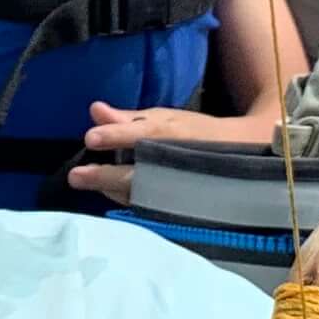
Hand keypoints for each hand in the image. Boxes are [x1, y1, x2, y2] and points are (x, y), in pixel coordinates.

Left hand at [67, 101, 276, 198]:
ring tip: (87, 183)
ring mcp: (177, 188)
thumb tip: (95, 110)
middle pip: (136, 172)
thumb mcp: (165, 118)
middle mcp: (173, 162)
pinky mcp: (179, 208)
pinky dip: (127, 202)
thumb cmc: (195, 133)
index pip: (140, 135)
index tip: (90, 138)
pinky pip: (149, 208)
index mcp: (171, 134)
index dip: (115, 136)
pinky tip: (111, 196)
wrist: (242, 155)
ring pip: (139, 194)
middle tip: (76, 176)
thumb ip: (128, 119)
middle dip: (105, 175)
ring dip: (111, 191)